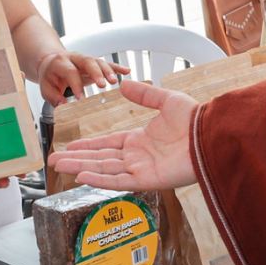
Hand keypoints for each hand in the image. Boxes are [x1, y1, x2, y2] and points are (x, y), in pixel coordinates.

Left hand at [37, 51, 128, 105]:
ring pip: (99, 62)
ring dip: (108, 71)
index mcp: (60, 63)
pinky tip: (126, 71)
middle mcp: (74, 58)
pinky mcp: (94, 62)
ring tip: (115, 82)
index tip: (81, 98)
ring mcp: (85, 59)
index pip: (70, 72)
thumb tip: (64, 106)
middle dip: (96, 73)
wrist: (51, 61)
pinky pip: (107, 63)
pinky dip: (117, 67)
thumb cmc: (50, 76)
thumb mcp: (46, 88)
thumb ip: (54, 97)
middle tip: (103, 85)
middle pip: (87, 61)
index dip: (76, 84)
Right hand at [47, 79, 195, 190]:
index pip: (107, 145)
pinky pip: (119, 180)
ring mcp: (141, 170)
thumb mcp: (166, 100)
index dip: (88, 146)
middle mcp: (138, 157)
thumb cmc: (195, 119)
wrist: (211, 134)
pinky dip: (100, 179)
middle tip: (54, 160)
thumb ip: (144, 94)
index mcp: (140, 140)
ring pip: (104, 170)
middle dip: (76, 159)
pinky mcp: (148, 180)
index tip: (70, 146)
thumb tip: (123, 84)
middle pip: (100, 159)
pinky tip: (81, 176)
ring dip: (81, 168)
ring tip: (58, 167)